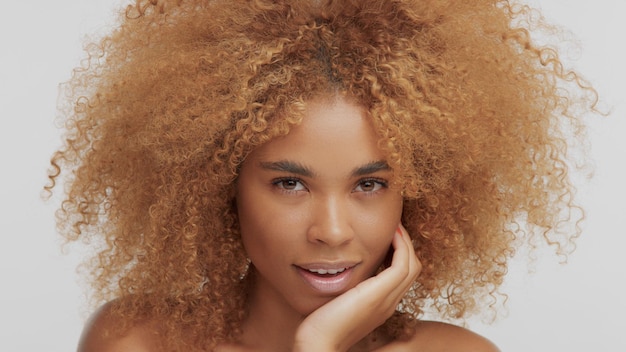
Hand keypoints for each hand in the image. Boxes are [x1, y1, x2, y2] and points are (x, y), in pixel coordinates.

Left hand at [293, 224, 421, 351]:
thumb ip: (345, 287)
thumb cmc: (320, 325)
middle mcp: (389, 303)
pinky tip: (391, 233)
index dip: (398, 253)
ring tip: (395, 226)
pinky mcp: (380, 294)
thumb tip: (336, 268)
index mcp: (381, 305)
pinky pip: (403, 264)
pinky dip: (402, 246)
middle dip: (405, 244)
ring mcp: (387, 300)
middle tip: (394, 226)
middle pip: (412, 268)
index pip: (401, 275)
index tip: (387, 235)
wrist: (319, 343)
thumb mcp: (337, 300)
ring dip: (406, 241)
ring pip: (412, 265)